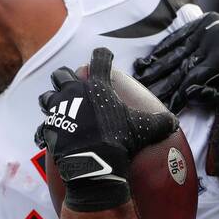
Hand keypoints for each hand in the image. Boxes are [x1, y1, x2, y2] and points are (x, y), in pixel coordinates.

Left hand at [36, 47, 176, 211]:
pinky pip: (43, 127)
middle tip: (73, 85)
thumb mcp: (144, 129)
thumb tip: (175, 122)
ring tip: (59, 108)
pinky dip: (47, 131)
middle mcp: (73, 92)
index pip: (99, 59)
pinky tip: (52, 137)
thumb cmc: (120, 141)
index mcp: (97, 86)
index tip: (105, 56)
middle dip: (66, 77)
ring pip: (47, 97)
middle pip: (62, 74)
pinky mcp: (49, 128)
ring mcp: (58, 110)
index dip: (103, 56)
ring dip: (52, 100)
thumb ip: (160, 122)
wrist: (94, 163)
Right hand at [133, 12, 218, 112]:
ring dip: (157, 65)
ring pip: (176, 50)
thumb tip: (189, 96)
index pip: (193, 78)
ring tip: (141, 78)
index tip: (164, 105)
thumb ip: (215, 93)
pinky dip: (164, 48)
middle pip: (181, 64)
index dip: (178, 93)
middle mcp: (213, 39)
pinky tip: (150, 58)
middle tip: (144, 93)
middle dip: (161, 81)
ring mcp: (207, 28)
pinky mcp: (203, 21)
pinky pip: (179, 36)